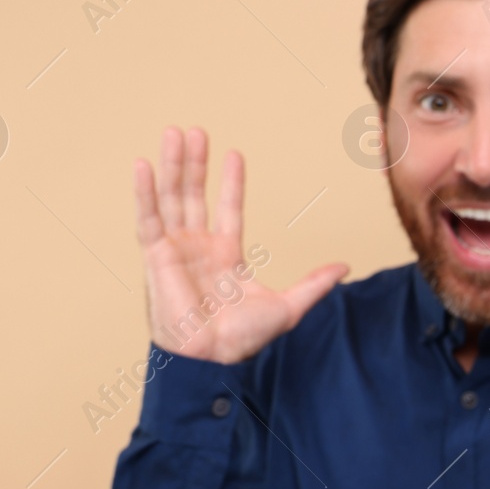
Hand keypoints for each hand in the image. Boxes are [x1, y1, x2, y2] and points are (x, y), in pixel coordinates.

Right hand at [134, 126, 347, 364]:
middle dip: (195, 164)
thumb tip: (344, 268)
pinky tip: (145, 164)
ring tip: (175, 132)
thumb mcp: (288, 306)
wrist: (214, 356)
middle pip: (195, 195)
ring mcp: (176, 249)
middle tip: (196, 132)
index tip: (234, 155)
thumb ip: (314, 284)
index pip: (228, 209)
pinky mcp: (156, 256)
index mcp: (226, 256)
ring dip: (173, 166)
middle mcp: (198, 248)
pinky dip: (145, 192)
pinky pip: (148, 218)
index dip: (231, 183)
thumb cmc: (243, 339)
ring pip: (173, 198)